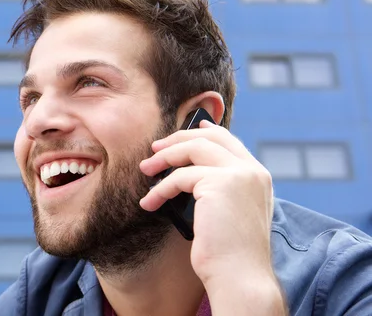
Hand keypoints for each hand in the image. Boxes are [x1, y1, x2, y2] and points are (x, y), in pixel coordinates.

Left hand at [139, 120, 275, 286]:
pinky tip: (149, 203)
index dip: (208, 131)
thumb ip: (220, 188)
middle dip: (178, 139)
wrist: (240, 278)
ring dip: (164, 158)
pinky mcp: (220, 184)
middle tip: (154, 149)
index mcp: (258, 176)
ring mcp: (239, 175)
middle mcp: (252, 171)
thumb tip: (190, 173)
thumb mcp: (229, 212)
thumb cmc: (229, 254)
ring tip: (145, 169)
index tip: (191, 126)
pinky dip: (160, 189)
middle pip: (210, 138)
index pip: (230, 141)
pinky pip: (180, 177)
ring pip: (193, 149)